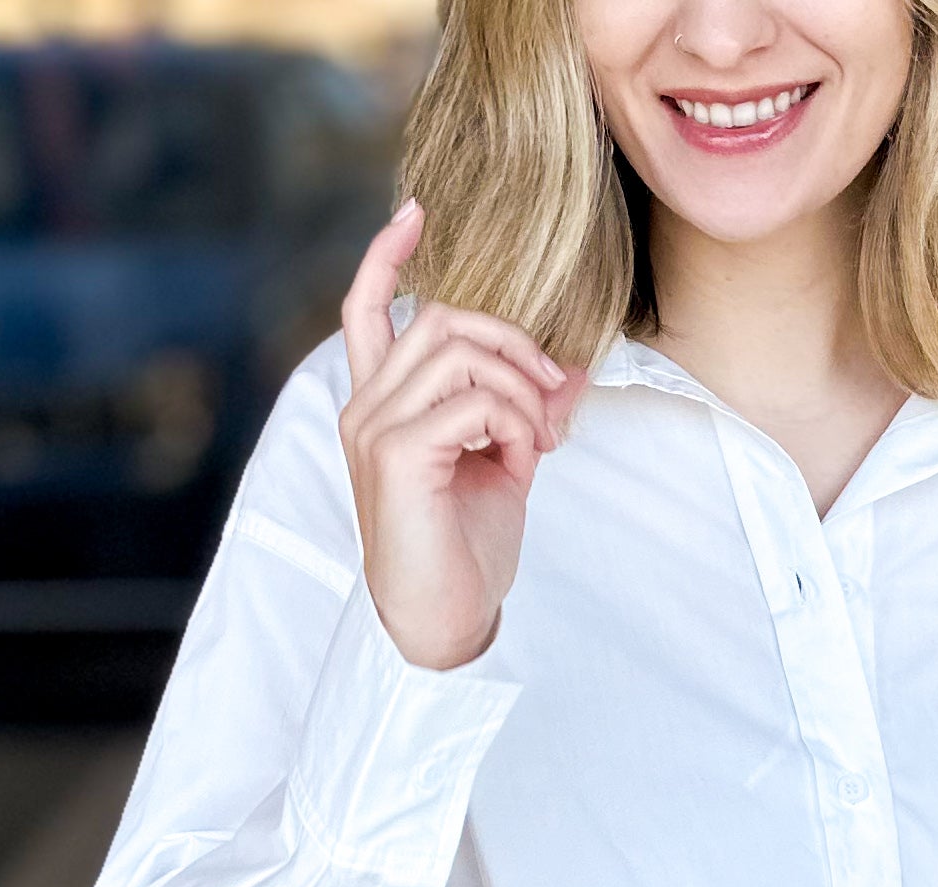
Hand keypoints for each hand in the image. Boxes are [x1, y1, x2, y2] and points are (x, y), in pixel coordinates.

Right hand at [337, 201, 587, 671]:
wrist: (445, 622)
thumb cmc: (463, 552)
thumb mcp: (501, 466)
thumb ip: (521, 413)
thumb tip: (571, 370)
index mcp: (379, 405)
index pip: (367, 309)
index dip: (388, 255)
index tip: (418, 213)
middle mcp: (366, 408)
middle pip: (441, 318)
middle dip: (512, 342)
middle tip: (553, 392)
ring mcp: (376, 429)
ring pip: (460, 351)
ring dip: (521, 388)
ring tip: (538, 440)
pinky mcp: (399, 454)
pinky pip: (473, 401)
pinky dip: (515, 422)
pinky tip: (523, 461)